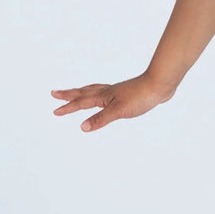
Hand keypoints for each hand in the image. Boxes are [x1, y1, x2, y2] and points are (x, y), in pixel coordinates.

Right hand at [49, 72, 175, 132]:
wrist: (160, 85)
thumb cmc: (140, 97)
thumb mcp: (119, 111)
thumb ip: (100, 119)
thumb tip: (82, 127)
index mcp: (104, 96)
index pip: (81, 103)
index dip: (68, 108)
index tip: (54, 111)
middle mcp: (108, 92)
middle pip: (83, 92)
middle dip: (68, 95)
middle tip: (54, 93)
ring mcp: (117, 92)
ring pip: (94, 90)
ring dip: (82, 92)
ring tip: (76, 92)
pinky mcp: (126, 94)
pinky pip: (106, 93)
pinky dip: (100, 94)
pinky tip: (106, 98)